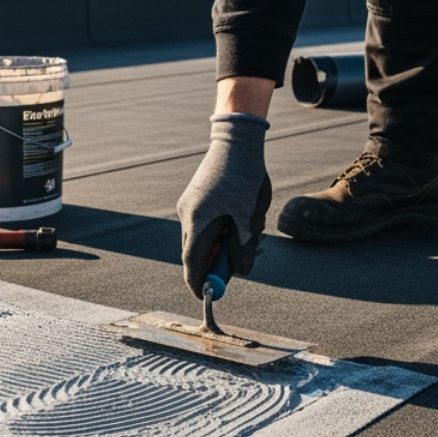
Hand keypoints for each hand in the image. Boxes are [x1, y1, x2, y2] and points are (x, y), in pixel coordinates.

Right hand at [176, 114, 270, 299]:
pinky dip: (220, 229)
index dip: (199, 283)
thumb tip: (240, 272)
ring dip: (223, 243)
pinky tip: (242, 215)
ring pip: (202, 237)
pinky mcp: (194, 196)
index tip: (207, 296)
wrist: (236, 140)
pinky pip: (204, 223)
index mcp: (197, 222)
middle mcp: (187, 214)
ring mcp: (188, 204)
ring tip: (250, 228)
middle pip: (195, 252)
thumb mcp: (250, 218)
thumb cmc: (246, 179)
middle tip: (239, 264)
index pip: (192, 264)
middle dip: (217, 262)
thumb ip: (242, 248)